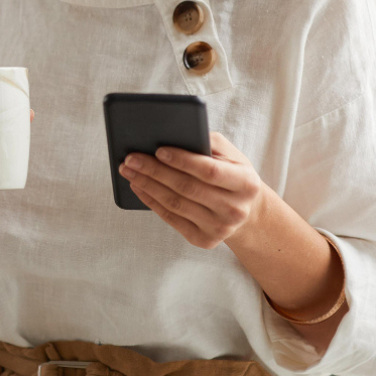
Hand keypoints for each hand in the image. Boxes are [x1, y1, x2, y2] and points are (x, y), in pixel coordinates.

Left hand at [119, 131, 265, 249]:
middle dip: (155, 171)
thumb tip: (173, 135)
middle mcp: (235, 209)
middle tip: (131, 158)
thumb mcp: (232, 155)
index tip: (158, 150)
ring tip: (129, 170)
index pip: (210, 171)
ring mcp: (220, 228)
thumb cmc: (232, 174)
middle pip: (188, 188)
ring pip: (176, 204)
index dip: (183, 161)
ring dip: (147, 186)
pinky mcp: (204, 240)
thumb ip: (208, 142)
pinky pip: (171, 219)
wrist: (246, 211)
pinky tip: (138, 187)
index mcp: (246, 183)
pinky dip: (151, 201)